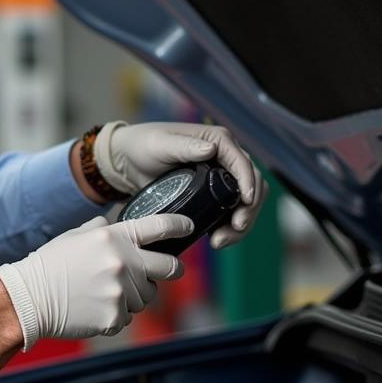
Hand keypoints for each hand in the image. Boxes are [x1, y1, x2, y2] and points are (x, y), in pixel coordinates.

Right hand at [0, 213, 191, 349]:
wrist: (29, 298)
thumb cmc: (49, 265)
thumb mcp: (75, 236)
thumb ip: (100, 228)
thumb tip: (111, 221)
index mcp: (113, 236)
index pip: (159, 227)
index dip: (179, 226)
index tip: (189, 227)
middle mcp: (122, 262)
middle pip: (168, 267)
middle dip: (172, 269)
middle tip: (170, 270)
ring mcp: (121, 291)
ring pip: (146, 296)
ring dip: (134, 295)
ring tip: (103, 292)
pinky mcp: (115, 316)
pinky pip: (128, 317)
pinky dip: (115, 315)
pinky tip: (93, 307)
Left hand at [94, 121, 265, 247]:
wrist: (128, 161)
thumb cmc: (143, 145)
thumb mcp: (160, 144)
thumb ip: (184, 146)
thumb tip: (211, 150)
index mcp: (218, 141)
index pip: (244, 163)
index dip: (249, 183)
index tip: (245, 203)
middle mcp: (225, 158)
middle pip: (252, 185)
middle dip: (248, 209)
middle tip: (235, 228)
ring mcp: (220, 177)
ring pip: (245, 202)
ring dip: (241, 223)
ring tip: (221, 241)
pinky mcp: (212, 195)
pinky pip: (229, 212)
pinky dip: (229, 227)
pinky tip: (216, 239)